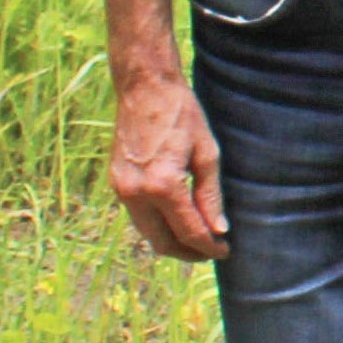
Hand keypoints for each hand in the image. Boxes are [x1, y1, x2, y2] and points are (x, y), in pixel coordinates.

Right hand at [110, 73, 229, 261]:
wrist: (145, 89)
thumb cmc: (182, 115)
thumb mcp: (207, 153)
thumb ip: (211, 195)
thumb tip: (218, 230)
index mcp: (162, 186)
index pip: (189, 231)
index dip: (209, 247)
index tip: (225, 252)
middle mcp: (136, 193)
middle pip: (163, 242)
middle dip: (188, 252)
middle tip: (212, 251)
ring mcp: (121, 190)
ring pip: (147, 233)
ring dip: (172, 242)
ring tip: (198, 240)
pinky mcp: (116, 184)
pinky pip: (138, 217)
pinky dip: (158, 226)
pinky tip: (177, 222)